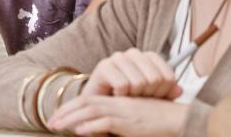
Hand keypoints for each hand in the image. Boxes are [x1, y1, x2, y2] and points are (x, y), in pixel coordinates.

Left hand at [47, 95, 186, 135]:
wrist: (180, 120)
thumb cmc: (159, 121)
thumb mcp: (133, 120)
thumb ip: (114, 122)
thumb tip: (92, 129)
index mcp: (118, 101)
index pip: (89, 99)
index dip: (71, 106)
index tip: (58, 115)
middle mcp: (118, 103)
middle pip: (86, 103)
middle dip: (65, 112)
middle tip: (50, 122)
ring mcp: (124, 111)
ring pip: (91, 110)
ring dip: (71, 118)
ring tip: (57, 126)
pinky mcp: (130, 122)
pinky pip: (107, 122)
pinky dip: (92, 126)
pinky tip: (80, 130)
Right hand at [82, 48, 181, 99]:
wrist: (100, 102)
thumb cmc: (127, 98)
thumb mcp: (151, 96)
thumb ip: (166, 93)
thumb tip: (179, 90)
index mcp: (148, 57)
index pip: (168, 75)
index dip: (164, 92)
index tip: (153, 96)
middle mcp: (134, 54)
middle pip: (155, 79)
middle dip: (148, 95)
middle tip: (138, 98)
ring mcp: (118, 58)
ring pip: (139, 82)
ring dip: (133, 96)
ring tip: (127, 96)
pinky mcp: (104, 66)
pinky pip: (123, 85)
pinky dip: (121, 96)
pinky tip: (116, 95)